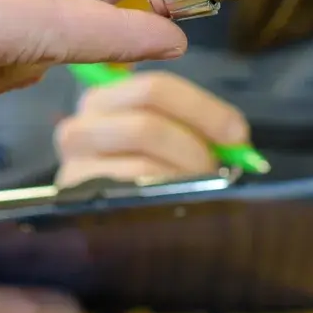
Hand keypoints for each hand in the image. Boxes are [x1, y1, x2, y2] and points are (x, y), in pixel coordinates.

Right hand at [55, 69, 246, 185]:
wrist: (107, 224)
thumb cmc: (144, 172)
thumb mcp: (165, 138)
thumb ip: (193, 127)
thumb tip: (237, 138)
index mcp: (103, 99)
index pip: (154, 88)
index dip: (202, 109)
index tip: (237, 135)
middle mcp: (79, 126)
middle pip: (146, 125)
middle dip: (192, 148)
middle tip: (215, 169)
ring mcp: (75, 166)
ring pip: (142, 165)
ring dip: (182, 178)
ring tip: (199, 189)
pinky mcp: (78, 202)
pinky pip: (133, 195)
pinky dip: (166, 198)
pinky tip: (178, 203)